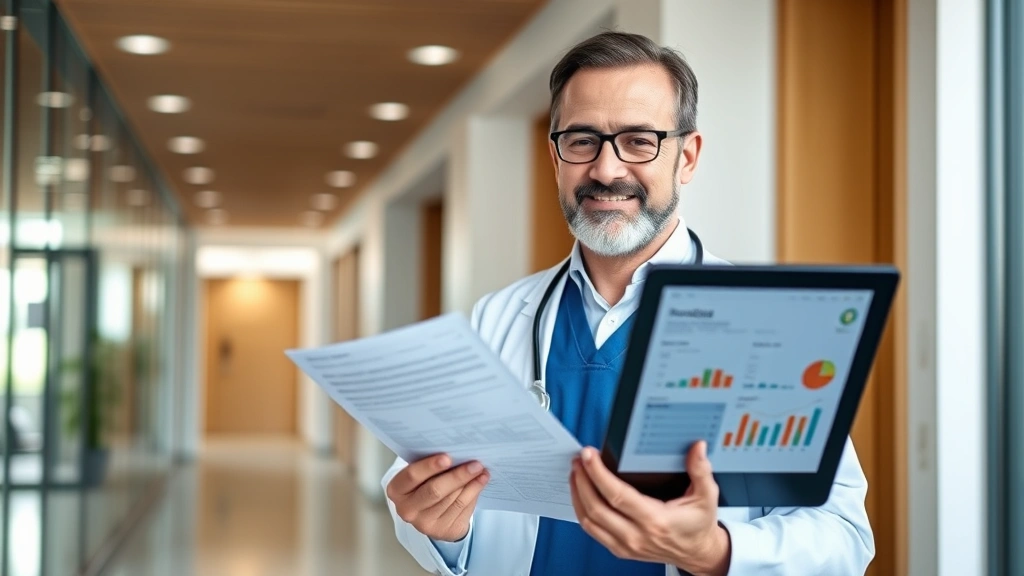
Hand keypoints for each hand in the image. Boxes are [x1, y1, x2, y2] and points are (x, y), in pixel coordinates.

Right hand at [386, 454, 489, 541]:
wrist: (430, 512)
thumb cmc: (425, 483)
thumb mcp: (421, 474)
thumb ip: (431, 465)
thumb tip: (457, 452)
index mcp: (397, 490)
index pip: (412, 476)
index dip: (429, 466)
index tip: (448, 457)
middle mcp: (407, 509)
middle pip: (435, 491)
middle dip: (457, 476)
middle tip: (474, 464)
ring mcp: (424, 524)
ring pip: (452, 500)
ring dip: (470, 483)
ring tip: (481, 470)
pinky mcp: (443, 531)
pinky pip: (462, 508)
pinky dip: (474, 492)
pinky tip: (481, 481)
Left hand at [570, 441, 730, 575]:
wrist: (697, 553)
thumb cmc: (698, 525)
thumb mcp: (706, 496)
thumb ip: (701, 470)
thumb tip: (697, 447)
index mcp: (656, 520)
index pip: (617, 495)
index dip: (598, 473)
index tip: (589, 455)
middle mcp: (637, 535)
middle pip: (596, 507)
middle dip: (583, 479)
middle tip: (579, 459)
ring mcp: (626, 545)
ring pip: (589, 520)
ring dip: (578, 493)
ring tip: (576, 472)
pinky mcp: (619, 550)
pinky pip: (592, 530)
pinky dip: (581, 509)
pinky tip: (581, 492)